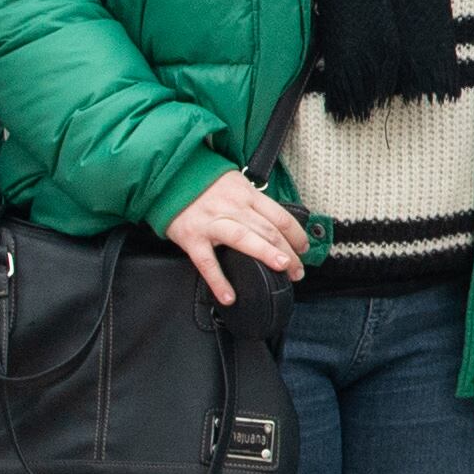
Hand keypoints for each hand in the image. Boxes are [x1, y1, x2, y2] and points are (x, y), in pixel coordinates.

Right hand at [161, 169, 306, 305]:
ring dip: (266, 254)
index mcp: (247, 195)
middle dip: (288, 252)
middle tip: (298, 271)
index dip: (296, 235)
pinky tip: (229, 297)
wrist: (169, 176)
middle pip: (268, 230)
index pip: (280, 216)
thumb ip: (253, 203)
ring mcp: (212, 222)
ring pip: (245, 239)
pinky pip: (207, 262)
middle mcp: (233, 207)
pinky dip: (219, 281)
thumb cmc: (205, 183)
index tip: (304, 249)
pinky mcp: (192, 237)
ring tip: (283, 270)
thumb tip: (276, 226)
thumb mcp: (236, 184)